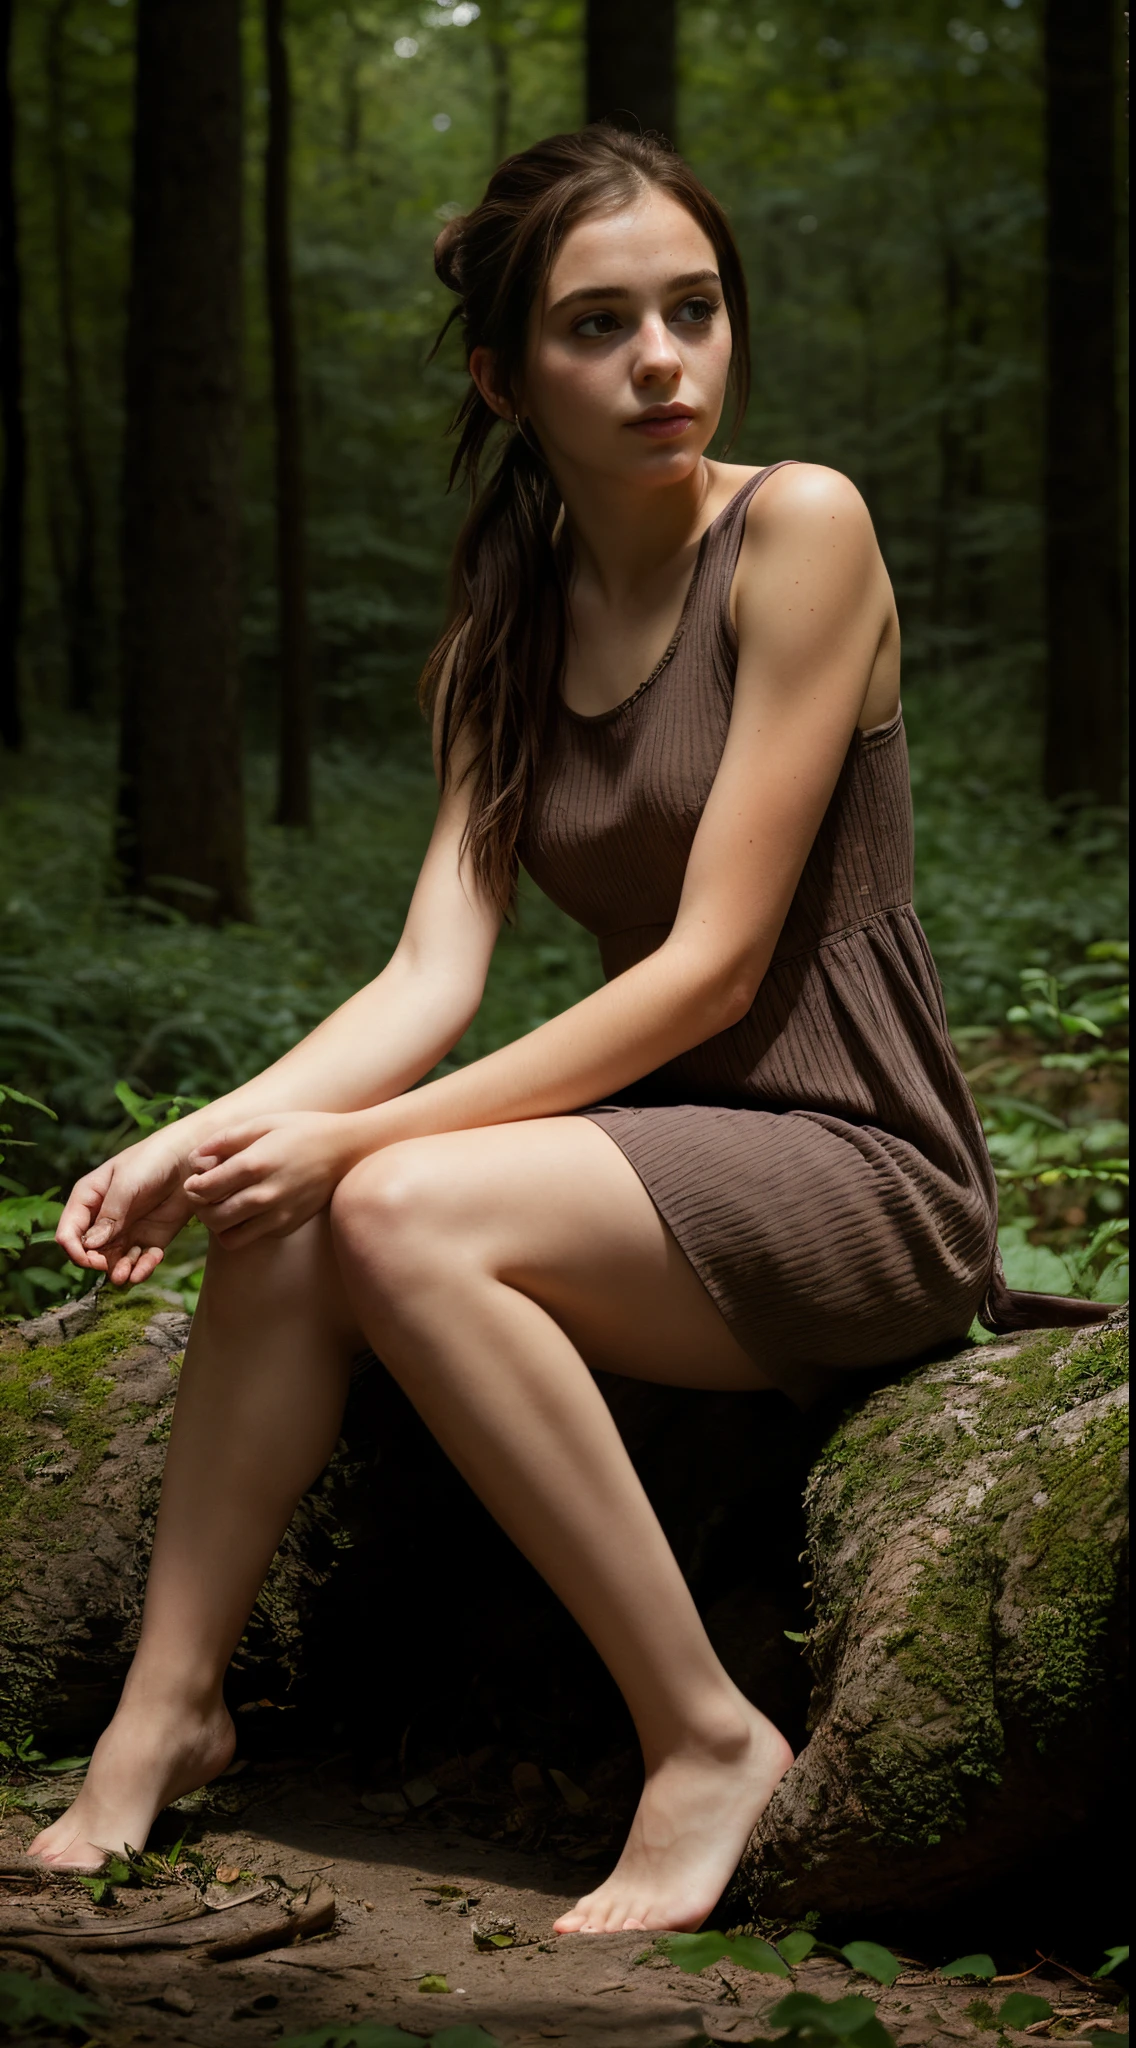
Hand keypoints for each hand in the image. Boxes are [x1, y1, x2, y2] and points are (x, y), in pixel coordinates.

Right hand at [56, 1135, 194, 1287]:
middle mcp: (102, 1220)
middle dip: (99, 1265)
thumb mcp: (127, 1183)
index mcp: (88, 1200)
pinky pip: (139, 1264)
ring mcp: (124, 1232)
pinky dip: (143, 1269)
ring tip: (132, 1271)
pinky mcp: (147, 1241)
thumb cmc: (152, 1160)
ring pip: (113, 1264)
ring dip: (121, 1272)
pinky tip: (154, 1259)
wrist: (189, 1161)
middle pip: (89, 1254)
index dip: (75, 1251)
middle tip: (116, 1268)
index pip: (68, 1233)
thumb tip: (90, 1244)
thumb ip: (110, 1213)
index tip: (92, 1260)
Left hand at [183, 1111, 357, 1248]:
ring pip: (228, 1236)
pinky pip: (252, 1237)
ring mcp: (278, 1214)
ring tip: (224, 1206)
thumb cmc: (301, 1130)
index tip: (196, 1180)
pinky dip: (242, 1228)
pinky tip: (250, 1209)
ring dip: (219, 1224)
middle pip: (212, 1217)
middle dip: (201, 1208)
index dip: (192, 1187)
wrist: (347, 1150)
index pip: (204, 1189)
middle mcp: (265, 1194)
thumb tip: (195, 1159)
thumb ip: (225, 1140)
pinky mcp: (288, 1225)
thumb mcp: (263, 1124)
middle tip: (206, 1195)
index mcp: (254, 1164)